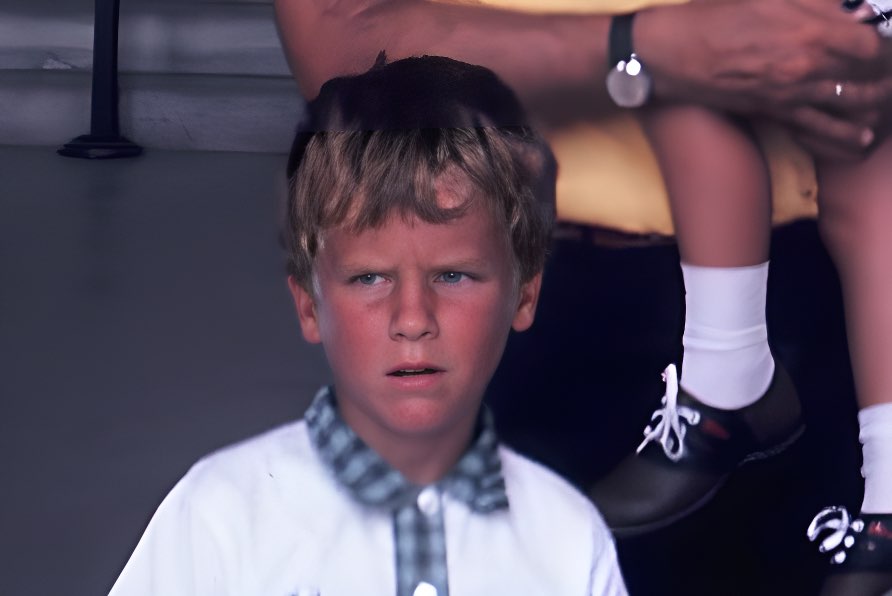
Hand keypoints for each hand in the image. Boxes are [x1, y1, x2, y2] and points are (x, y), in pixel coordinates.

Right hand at [637, 0, 891, 157]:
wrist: (670, 54)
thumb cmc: (712, 15)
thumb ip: (815, 1)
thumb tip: (855, 9)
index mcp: (809, 31)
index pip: (871, 43)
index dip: (884, 42)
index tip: (884, 40)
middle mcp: (806, 68)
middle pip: (868, 76)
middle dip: (885, 72)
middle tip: (888, 68)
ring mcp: (790, 95)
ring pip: (850, 105)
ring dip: (874, 101)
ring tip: (885, 96)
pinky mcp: (773, 112)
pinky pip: (818, 128)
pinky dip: (844, 134)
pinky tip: (863, 136)